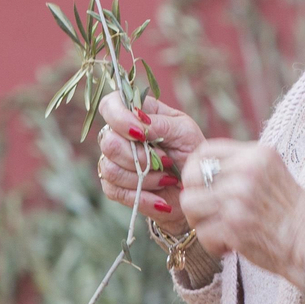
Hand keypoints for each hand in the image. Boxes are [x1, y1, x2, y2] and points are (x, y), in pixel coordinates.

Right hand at [95, 92, 203, 236]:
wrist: (196, 188)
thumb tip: (138, 123)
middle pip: (108, 142)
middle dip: (140, 156)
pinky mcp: (114, 186)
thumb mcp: (185, 132)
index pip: (110, 105)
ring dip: (144, 177)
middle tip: (167, 162)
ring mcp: (114, 161)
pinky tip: (160, 198)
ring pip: (110, 168)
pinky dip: (141, 196)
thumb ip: (161, 124)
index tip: (141, 134)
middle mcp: (120, 135)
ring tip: (167, 179)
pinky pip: (114, 191)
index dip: (119, 118)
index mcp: (136, 114)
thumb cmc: (191, 152)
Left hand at [180, 140, 304, 289]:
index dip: (194, 168)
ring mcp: (240, 198)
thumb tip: (200, 169)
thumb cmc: (290, 211)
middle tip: (207, 213)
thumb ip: (242, 166)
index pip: (205, 150)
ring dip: (199, 221)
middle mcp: (248, 171)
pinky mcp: (235, 226)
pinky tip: (230, 245)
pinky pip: (202, 232)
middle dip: (194, 197)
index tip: (199, 185)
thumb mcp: (271, 173)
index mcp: (257, 154)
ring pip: (190, 203)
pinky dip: (213, 244)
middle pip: (191, 176)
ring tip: (217, 229)